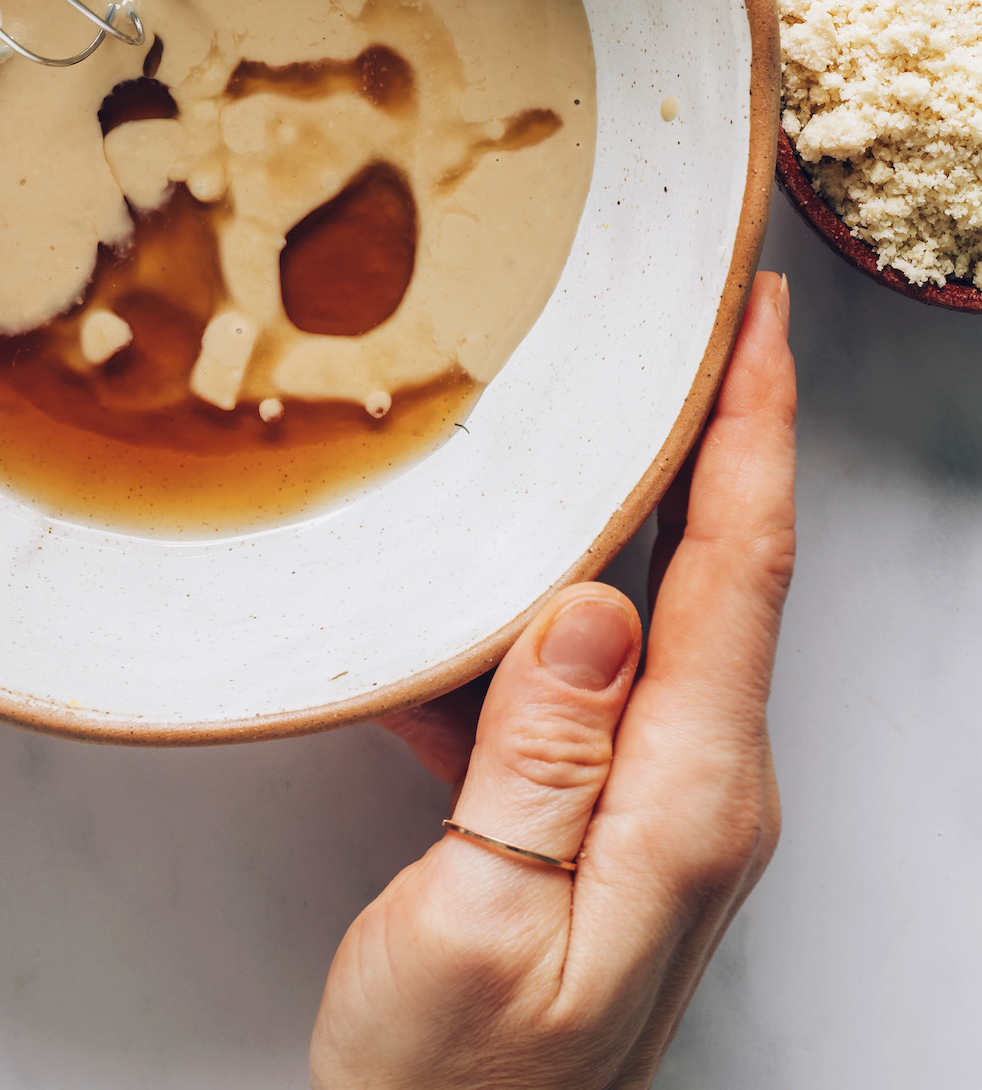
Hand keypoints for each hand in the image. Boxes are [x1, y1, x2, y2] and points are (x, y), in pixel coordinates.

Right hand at [311, 271, 795, 1089]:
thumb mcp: (477, 924)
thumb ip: (539, 759)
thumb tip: (593, 603)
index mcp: (689, 800)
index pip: (743, 567)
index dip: (756, 425)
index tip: (760, 314)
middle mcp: (701, 788)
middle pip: (724, 563)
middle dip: (722, 425)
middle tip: (697, 313)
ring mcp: (660, 801)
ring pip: (655, 605)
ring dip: (632, 499)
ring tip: (594, 403)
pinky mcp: (607, 815)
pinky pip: (586, 674)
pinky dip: (545, 601)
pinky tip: (477, 575)